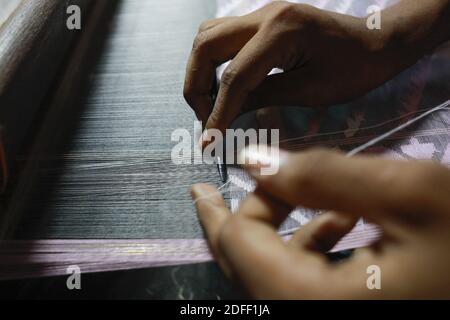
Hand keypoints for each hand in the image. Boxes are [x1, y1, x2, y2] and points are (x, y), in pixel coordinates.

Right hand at [184, 1, 404, 136]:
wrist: (377, 42)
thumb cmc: (354, 69)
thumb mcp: (309, 91)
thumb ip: (261, 98)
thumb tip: (224, 117)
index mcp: (281, 31)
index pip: (233, 76)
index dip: (217, 112)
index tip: (208, 141)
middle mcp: (264, 14)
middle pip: (206, 45)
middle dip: (196, 86)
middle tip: (205, 117)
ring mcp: (261, 13)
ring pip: (208, 35)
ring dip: (201, 71)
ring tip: (209, 102)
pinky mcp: (262, 20)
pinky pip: (223, 36)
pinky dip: (213, 62)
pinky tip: (222, 86)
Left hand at [191, 148, 449, 298]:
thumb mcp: (411, 195)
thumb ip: (322, 176)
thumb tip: (255, 161)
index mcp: (313, 303)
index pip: (239, 248)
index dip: (226, 207)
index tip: (217, 178)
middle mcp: (309, 319)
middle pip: (249, 268)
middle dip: (241, 220)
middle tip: (222, 188)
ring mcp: (327, 319)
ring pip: (279, 277)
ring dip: (286, 232)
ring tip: (306, 195)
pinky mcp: (347, 313)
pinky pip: (310, 286)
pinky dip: (315, 252)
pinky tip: (344, 223)